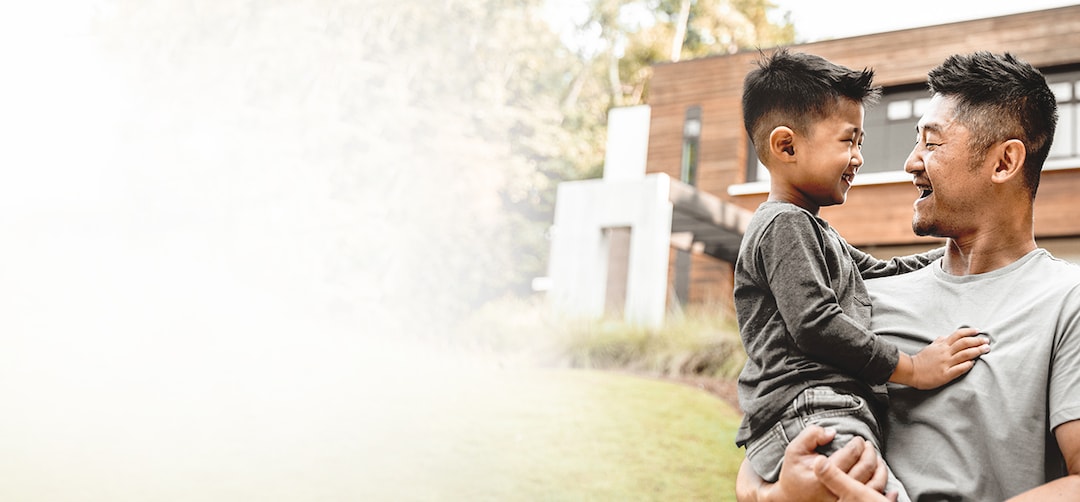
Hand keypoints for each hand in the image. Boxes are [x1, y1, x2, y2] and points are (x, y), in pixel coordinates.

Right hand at [740, 425, 881, 501]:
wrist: (790, 498)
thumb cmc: (794, 473)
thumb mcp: (794, 450)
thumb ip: (811, 435)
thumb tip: (832, 432)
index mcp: (823, 475)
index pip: (850, 455)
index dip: (858, 444)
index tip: (858, 439)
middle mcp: (836, 490)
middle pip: (865, 467)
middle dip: (870, 452)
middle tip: (868, 445)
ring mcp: (844, 499)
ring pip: (873, 482)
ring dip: (878, 466)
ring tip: (874, 457)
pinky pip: (872, 494)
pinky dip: (880, 483)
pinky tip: (879, 474)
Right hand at [906, 326, 989, 388]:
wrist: (911, 371)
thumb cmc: (921, 360)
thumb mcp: (930, 347)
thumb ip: (940, 341)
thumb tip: (947, 336)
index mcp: (942, 345)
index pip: (957, 335)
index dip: (969, 332)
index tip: (978, 331)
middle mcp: (945, 353)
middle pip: (964, 343)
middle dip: (977, 341)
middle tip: (987, 341)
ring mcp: (945, 363)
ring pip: (964, 355)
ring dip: (976, 351)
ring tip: (986, 349)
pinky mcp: (945, 374)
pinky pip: (958, 369)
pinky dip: (967, 365)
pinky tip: (973, 363)